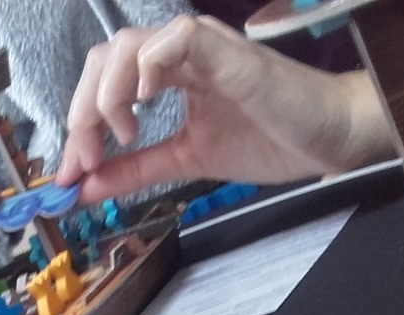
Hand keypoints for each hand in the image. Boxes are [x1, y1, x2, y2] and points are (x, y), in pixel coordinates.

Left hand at [56, 16, 378, 204]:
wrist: (330, 139)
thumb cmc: (270, 138)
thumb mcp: (185, 160)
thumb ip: (135, 171)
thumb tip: (83, 188)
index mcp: (171, 72)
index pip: (104, 81)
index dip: (79, 124)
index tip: (73, 172)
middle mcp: (182, 53)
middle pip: (105, 57)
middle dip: (83, 111)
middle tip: (88, 157)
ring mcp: (205, 49)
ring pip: (130, 45)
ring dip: (108, 94)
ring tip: (122, 135)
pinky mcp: (229, 54)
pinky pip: (176, 38)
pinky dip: (149, 67)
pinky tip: (147, 103)